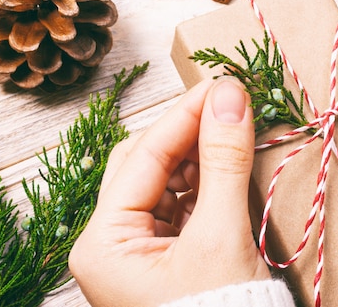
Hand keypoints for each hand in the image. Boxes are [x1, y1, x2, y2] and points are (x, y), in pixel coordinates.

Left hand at [69, 78, 270, 306]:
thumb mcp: (221, 235)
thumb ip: (223, 161)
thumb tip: (231, 97)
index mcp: (103, 243)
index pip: (142, 157)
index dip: (184, 116)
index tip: (222, 85)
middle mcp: (111, 243)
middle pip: (146, 164)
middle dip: (189, 132)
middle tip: (230, 104)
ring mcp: (138, 248)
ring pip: (165, 179)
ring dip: (200, 153)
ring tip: (234, 129)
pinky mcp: (165, 252)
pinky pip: (181, 201)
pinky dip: (206, 179)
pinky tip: (227, 162)